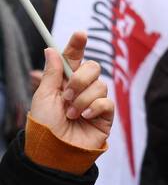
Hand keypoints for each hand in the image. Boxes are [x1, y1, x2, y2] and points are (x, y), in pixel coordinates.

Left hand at [29, 32, 113, 151]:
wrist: (55, 150)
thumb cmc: (45, 126)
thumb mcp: (43, 97)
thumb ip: (52, 73)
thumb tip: (51, 49)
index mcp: (64, 82)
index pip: (74, 58)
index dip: (77, 45)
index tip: (80, 34)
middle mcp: (81, 89)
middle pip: (93, 67)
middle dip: (80, 79)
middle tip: (66, 95)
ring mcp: (95, 101)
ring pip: (100, 84)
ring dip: (82, 99)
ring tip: (71, 113)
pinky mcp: (106, 115)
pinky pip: (107, 101)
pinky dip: (94, 107)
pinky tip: (84, 116)